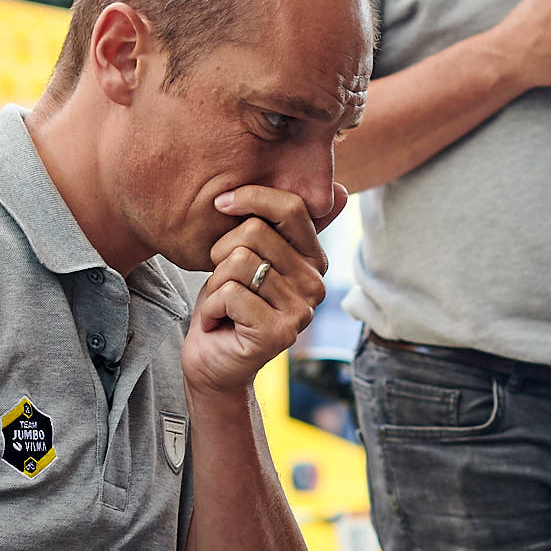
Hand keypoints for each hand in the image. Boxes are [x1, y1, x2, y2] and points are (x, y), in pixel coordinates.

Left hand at [181, 185, 333, 396]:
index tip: (221, 204)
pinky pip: (230, 293)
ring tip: (223, 304)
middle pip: (254, 232)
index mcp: (313, 260)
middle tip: (224, 283)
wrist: (211, 362)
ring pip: (238, 262)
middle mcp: (315, 285)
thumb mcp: (251, 254)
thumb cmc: (227, 304)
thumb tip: (338, 189)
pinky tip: (219, 323)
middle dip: (221, 254)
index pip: (291, 207)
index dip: (250, 197)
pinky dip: (211, 308)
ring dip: (215, 284)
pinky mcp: (278, 333)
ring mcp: (301, 311)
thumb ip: (279, 224)